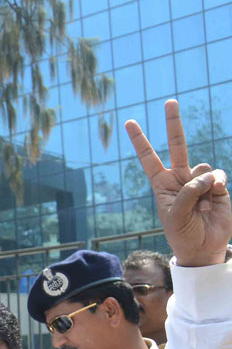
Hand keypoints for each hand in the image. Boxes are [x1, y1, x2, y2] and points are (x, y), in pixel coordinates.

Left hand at [125, 100, 230, 266]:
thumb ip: (188, 192)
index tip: (130, 122)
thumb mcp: (176, 215)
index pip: (149, 158)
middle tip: (169, 101)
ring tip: (202, 204)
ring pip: (202, 167)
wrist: (203, 247)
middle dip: (173, 123)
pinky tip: (215, 195)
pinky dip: (217, 184)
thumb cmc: (183, 233)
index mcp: (162, 184)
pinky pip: (218, 175)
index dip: (141, 141)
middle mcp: (180, 178)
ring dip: (203, 183)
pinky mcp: (218, 185)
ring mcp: (200, 180)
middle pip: (177, 145)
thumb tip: (206, 174)